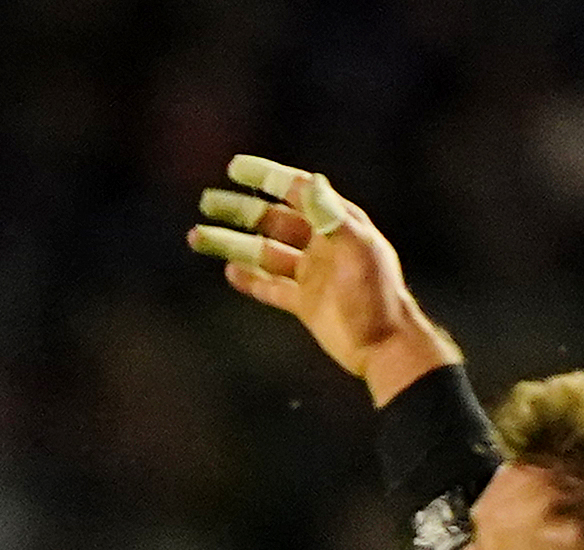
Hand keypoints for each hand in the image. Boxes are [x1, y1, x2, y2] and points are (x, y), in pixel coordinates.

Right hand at [188, 156, 455, 401]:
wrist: (385, 348)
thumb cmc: (377, 296)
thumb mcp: (357, 250)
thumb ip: (331, 216)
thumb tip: (309, 180)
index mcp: (337, 223)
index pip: (295, 191)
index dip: (265, 177)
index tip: (235, 168)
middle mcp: (322, 244)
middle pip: (272, 220)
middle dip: (239, 210)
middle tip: (207, 201)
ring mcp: (311, 274)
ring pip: (264, 253)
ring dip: (232, 244)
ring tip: (199, 236)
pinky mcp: (304, 303)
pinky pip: (270, 287)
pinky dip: (249, 279)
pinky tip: (228, 270)